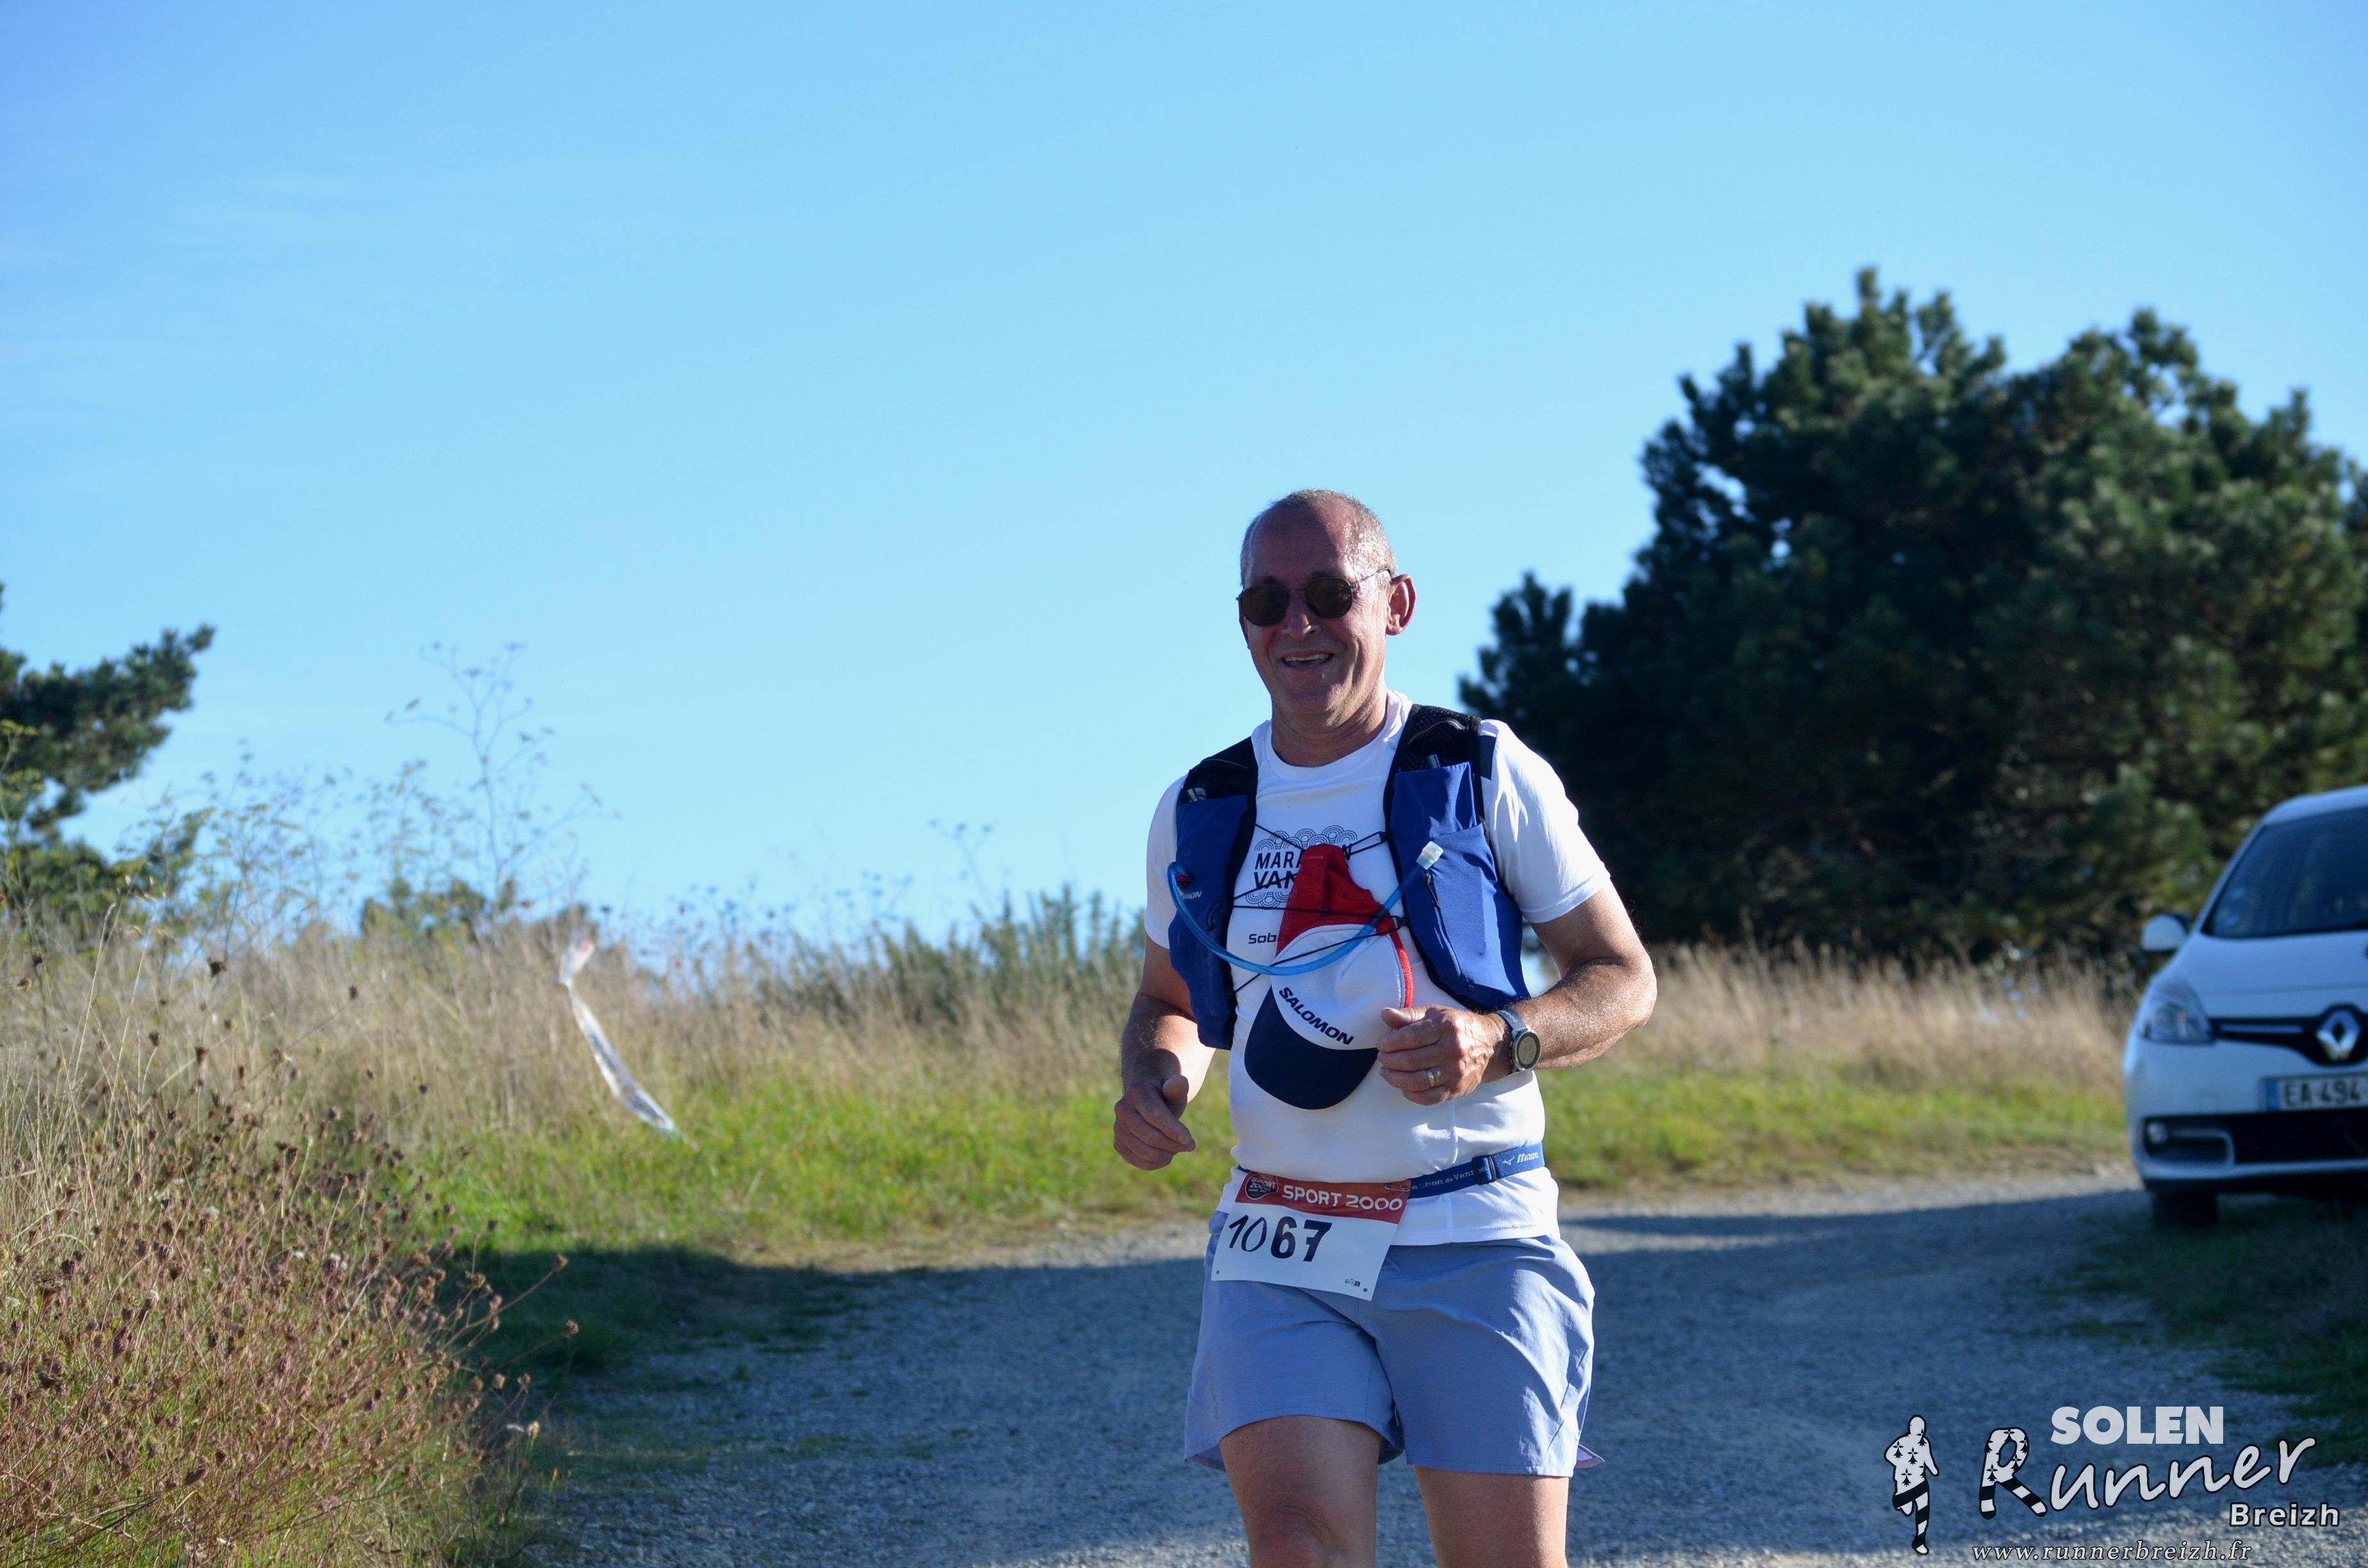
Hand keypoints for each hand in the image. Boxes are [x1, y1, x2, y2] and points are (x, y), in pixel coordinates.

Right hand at [1113, 1073, 1195, 1168]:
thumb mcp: (1173, 1090)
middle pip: (1151, 1137)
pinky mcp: (1118, 1144)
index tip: (1190, 1140)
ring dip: (1168, 1154)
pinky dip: (1157, 1163)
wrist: (1146, 1102)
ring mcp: (1118, 1128)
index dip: (1174, 1130)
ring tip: (1179, 1148)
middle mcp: (1122, 1109)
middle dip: (1174, 1145)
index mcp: (1136, 1091)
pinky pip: (1138, 1162)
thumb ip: (1177, 1088)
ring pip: (1145, 1152)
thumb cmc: (1164, 1096)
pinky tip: (1168, 1155)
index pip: (1155, 1116)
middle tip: (1190, 1145)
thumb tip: (1181, 1083)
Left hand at [1375, 1006, 1502, 1104]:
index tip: (1381, 1044)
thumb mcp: (1437, 1013)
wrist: (1493, 1046)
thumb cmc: (1459, 1027)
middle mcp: (1452, 1050)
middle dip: (1389, 1060)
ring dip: (1395, 1078)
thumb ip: (1409, 1015)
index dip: (1390, 1042)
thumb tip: (1385, 1014)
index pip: (1410, 1037)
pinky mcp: (1456, 1089)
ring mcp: (1455, 1072)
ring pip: (1417, 1081)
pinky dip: (1411, 1094)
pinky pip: (1428, 1097)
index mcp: (1446, 1027)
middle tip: (1381, 1058)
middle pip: (1411, 1060)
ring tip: (1386, 1072)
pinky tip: (1403, 1086)